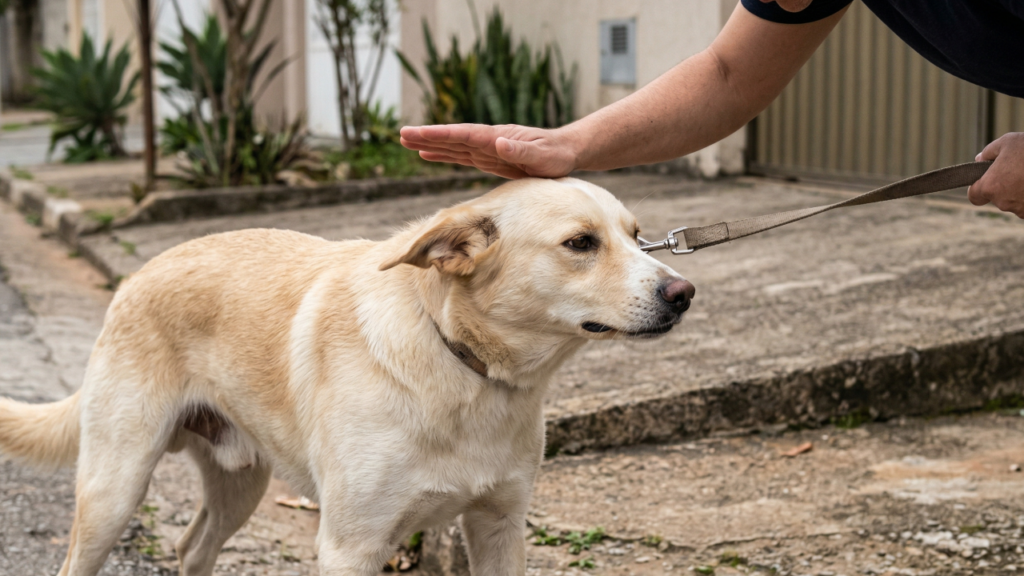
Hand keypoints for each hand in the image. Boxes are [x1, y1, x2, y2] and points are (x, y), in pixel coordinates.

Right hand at [400, 124, 580, 178]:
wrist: (566, 153)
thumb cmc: (557, 156)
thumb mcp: (543, 157)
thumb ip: (521, 151)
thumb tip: (498, 143)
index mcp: (498, 138)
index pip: (463, 135)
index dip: (439, 135)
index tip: (417, 133)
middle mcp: (489, 141)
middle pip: (452, 138)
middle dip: (427, 137)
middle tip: (400, 135)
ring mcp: (488, 149)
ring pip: (453, 146)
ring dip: (430, 144)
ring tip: (405, 142)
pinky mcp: (490, 159)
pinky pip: (462, 156)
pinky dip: (444, 154)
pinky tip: (429, 155)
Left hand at [969, 132, 1023, 217]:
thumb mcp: (1007, 142)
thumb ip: (989, 152)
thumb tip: (980, 160)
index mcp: (990, 186)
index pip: (974, 196)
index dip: (979, 188)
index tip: (988, 180)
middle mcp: (1003, 202)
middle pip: (997, 198)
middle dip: (1004, 186)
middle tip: (1018, 170)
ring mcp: (1020, 209)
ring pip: (1014, 202)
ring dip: (1019, 192)